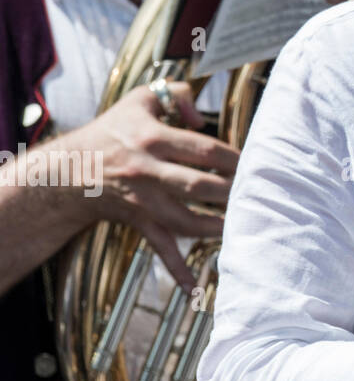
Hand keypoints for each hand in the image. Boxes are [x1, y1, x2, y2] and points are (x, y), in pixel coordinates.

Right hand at [57, 81, 237, 288]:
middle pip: (198, 185)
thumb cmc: (112, 130)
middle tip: (260, 193)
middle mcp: (148, 171)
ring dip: (217, 227)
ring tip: (245, 226)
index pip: (203, 149)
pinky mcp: (138, 220)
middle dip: (232, 192)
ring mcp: (143, 200)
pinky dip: (176, 267)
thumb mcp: (140, 99)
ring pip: (185, 220)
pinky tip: (193, 287)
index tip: (257, 161)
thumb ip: (176, 94)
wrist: (67, 171)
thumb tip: (201, 115)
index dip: (233, 157)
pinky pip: (159, 246)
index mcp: (153, 138)